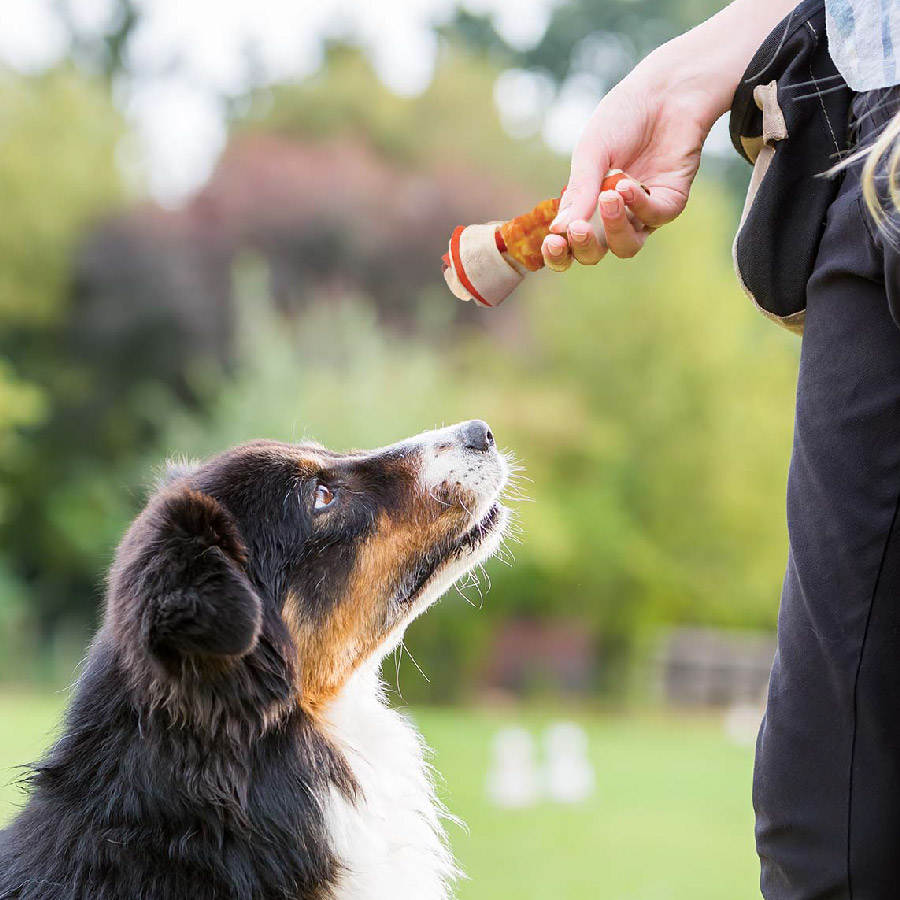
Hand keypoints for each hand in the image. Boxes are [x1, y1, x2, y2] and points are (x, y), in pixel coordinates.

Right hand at [540, 0, 798, 270]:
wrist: (666, 91)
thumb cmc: (622, 118)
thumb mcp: (591, 153)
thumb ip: (579, 192)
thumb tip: (558, 230)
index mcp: (586, 205)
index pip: (568, 245)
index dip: (558, 252)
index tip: (552, 241)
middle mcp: (612, 216)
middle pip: (594, 254)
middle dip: (584, 247)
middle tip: (577, 230)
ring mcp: (642, 213)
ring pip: (626, 246)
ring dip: (614, 228)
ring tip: (609, 196)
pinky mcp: (670, 202)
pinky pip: (653, 218)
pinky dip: (639, 206)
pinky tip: (628, 184)